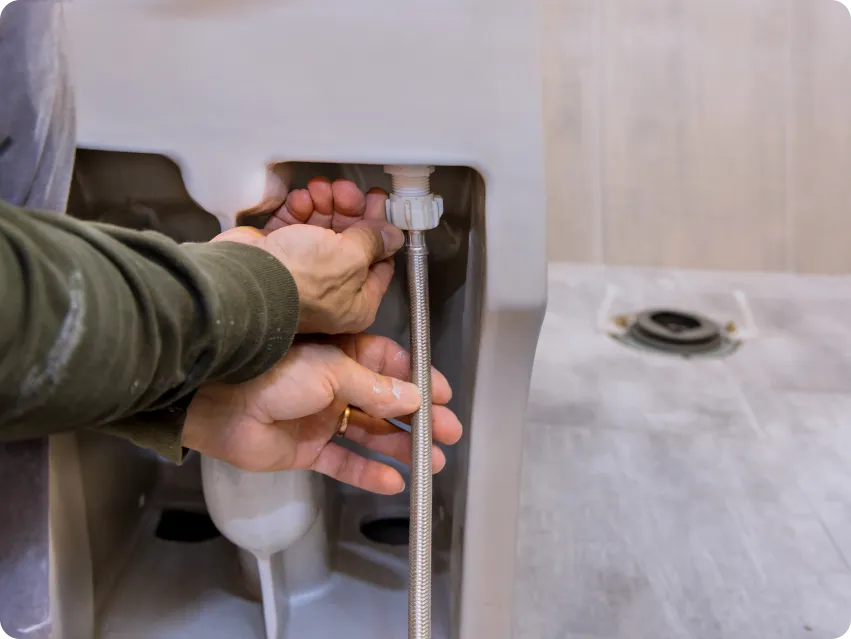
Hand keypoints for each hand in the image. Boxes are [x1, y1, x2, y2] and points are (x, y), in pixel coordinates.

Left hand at [183, 334, 461, 494]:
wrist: (216, 403)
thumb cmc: (273, 372)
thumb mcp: (331, 371)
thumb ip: (375, 388)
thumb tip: (415, 399)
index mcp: (342, 355)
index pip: (391, 366)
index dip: (419, 381)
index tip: (444, 396)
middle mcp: (336, 385)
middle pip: (387, 404)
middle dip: (420, 419)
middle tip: (449, 434)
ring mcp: (323, 419)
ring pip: (371, 435)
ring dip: (401, 447)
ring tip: (432, 463)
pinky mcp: (308, 450)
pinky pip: (344, 462)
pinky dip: (368, 473)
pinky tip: (394, 482)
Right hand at [215, 177, 401, 332]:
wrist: (242, 278)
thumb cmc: (296, 281)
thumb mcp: (351, 257)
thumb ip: (373, 242)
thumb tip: (391, 236)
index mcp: (354, 304)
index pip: (379, 264)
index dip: (381, 232)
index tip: (380, 206)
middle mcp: (328, 291)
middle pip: (350, 243)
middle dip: (350, 211)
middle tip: (349, 191)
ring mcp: (301, 272)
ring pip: (322, 229)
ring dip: (324, 204)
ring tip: (321, 190)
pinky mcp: (277, 253)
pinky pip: (295, 225)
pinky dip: (299, 209)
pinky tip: (300, 200)